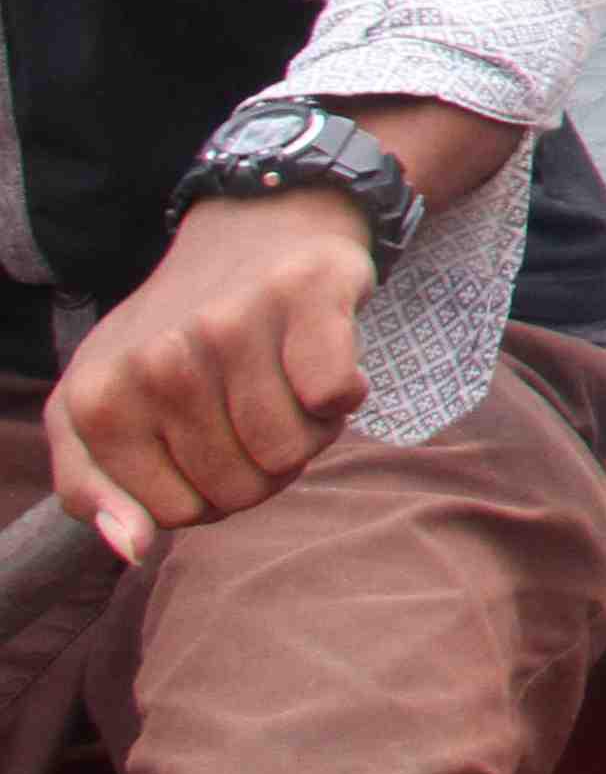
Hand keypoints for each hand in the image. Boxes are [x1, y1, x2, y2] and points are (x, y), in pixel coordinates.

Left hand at [44, 188, 376, 546]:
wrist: (253, 225)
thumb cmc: (176, 334)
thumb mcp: (102, 408)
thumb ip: (93, 487)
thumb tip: (134, 548)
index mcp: (97, 399)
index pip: (176, 514)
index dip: (208, 494)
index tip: (209, 446)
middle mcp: (157, 360)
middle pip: (239, 489)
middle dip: (262, 466)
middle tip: (255, 410)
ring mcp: (230, 325)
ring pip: (292, 451)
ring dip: (308, 433)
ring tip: (289, 388)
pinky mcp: (304, 297)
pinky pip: (335, 399)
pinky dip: (344, 394)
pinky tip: (324, 362)